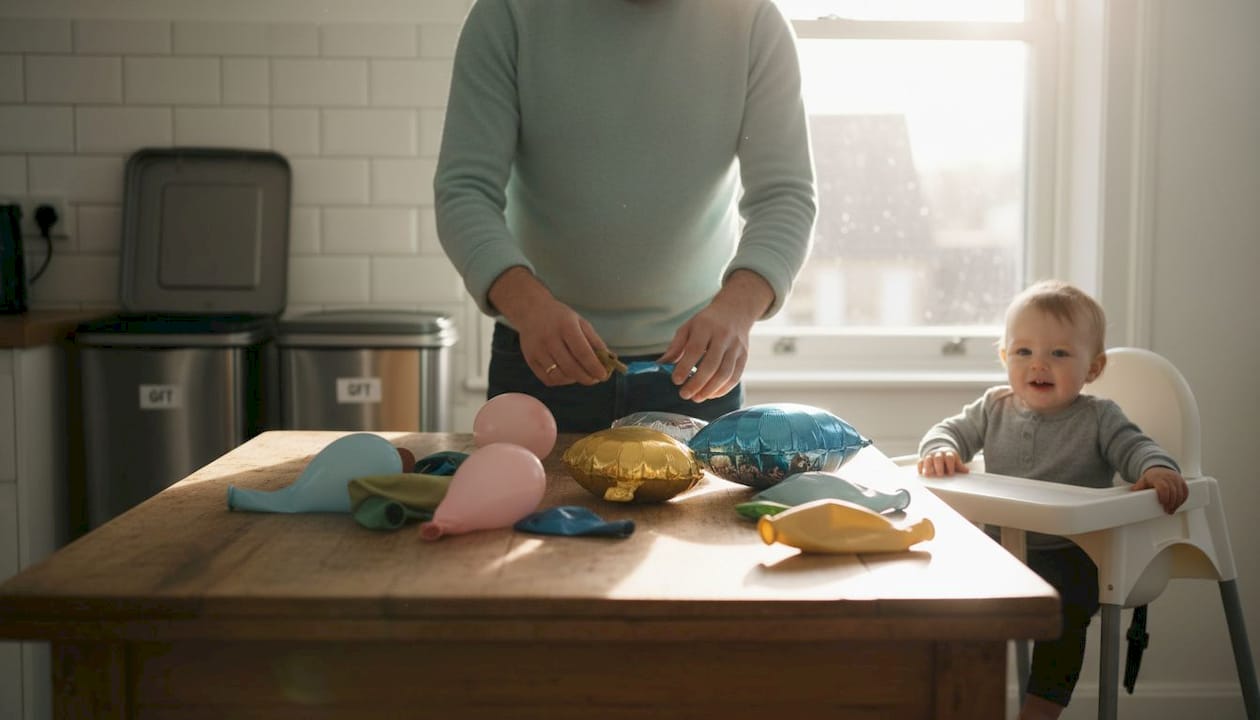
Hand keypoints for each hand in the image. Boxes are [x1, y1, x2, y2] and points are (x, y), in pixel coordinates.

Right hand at [488, 267, 608, 384]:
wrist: (531, 311)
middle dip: (587, 378)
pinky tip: (567, 375)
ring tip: (581, 375)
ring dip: (574, 380)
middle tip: (595, 379)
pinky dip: (561, 381)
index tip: (604, 375)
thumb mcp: (581, 322)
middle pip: (571, 367)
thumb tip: (610, 361)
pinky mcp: (530, 359)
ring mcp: (538, 351)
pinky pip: (548, 379)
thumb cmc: (560, 317)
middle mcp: (550, 339)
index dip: (595, 367)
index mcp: (566, 327)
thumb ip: (595, 342)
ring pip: (559, 376)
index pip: (583, 353)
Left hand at [657, 270, 771, 402]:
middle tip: (684, 394)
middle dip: (697, 383)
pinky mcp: (744, 356)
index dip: (685, 367)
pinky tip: (711, 394)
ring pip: (725, 373)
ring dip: (710, 389)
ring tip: (697, 398)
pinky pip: (735, 377)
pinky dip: (723, 389)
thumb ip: (676, 347)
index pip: (695, 349)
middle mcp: (723, 336)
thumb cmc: (707, 322)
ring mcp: (736, 347)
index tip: (676, 381)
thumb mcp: (688, 327)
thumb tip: (660, 365)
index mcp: (706, 327)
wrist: (735, 311)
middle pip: (711, 364)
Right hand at [918, 449, 968, 476]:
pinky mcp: (923, 460)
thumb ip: (960, 467)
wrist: (941, 453)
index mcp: (948, 454)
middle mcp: (938, 454)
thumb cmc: (950, 461)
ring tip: (928, 475)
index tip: (950, 473)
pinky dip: (920, 468)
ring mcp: (930, 456)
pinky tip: (921, 474)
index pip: (949, 458)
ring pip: (928, 459)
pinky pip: (920, 462)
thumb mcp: (956, 462)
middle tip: (940, 475)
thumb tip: (966, 471)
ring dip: (928, 467)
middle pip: (938, 458)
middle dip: (939, 466)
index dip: (950, 465)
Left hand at [1130, 465, 1188, 513]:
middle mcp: (1169, 477)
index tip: (1162, 503)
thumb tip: (1132, 491)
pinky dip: (1183, 499)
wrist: (1160, 469)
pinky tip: (1178, 505)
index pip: (1164, 487)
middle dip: (1171, 503)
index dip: (1164, 496)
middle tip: (1167, 511)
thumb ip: (1139, 486)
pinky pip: (1185, 492)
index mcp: (1158, 477)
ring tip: (1172, 510)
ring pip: (1180, 493)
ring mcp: (1177, 479)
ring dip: (1177, 503)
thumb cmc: (1151, 477)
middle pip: (1173, 492)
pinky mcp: (1182, 482)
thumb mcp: (1143, 480)